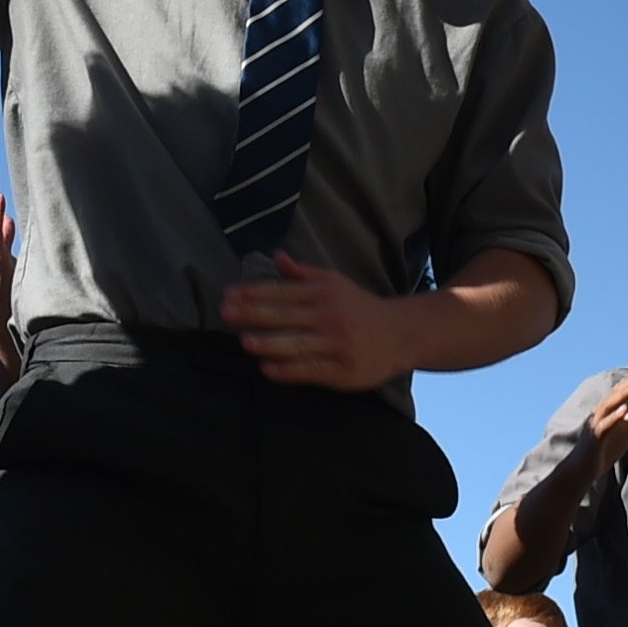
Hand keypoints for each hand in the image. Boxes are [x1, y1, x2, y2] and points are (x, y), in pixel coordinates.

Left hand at [219, 252, 408, 389]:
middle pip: (287, 315)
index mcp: (323, 293)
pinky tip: (269, 369)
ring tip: (246, 341)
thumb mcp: (334, 283)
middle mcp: (329, 316)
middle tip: (226, 313)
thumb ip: (303, 273)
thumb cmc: (359, 308)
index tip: (229, 295)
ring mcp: (337, 344)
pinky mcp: (343, 370)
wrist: (401, 334)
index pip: (282, 292)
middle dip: (254, 314)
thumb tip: (276, 255)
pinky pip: (312, 370)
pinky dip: (290, 370)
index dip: (254, 293)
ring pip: (299, 343)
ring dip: (270, 342)